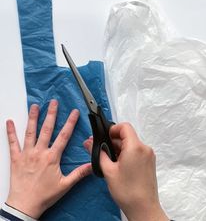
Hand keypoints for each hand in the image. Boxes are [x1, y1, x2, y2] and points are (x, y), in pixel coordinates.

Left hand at [6, 99, 91, 218]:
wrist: (25, 205)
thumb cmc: (45, 195)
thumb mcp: (65, 185)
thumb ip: (79, 173)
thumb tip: (92, 165)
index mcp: (52, 157)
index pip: (64, 136)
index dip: (70, 122)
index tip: (74, 112)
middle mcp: (39, 152)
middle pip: (46, 129)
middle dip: (51, 114)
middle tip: (53, 102)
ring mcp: (26, 154)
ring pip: (30, 132)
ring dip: (33, 118)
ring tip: (35, 106)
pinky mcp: (16, 158)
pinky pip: (12, 143)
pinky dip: (10, 132)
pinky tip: (9, 122)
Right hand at [83, 123, 168, 220]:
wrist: (144, 208)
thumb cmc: (127, 191)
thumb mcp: (108, 171)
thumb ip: (99, 153)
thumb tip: (89, 142)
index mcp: (135, 147)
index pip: (125, 127)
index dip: (113, 129)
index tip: (104, 138)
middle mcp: (144, 148)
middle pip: (127, 135)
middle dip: (113, 141)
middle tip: (102, 151)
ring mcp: (148, 155)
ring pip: (131, 144)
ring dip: (119, 148)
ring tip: (110, 161)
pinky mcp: (149, 161)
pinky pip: (136, 151)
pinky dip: (127, 153)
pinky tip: (119, 165)